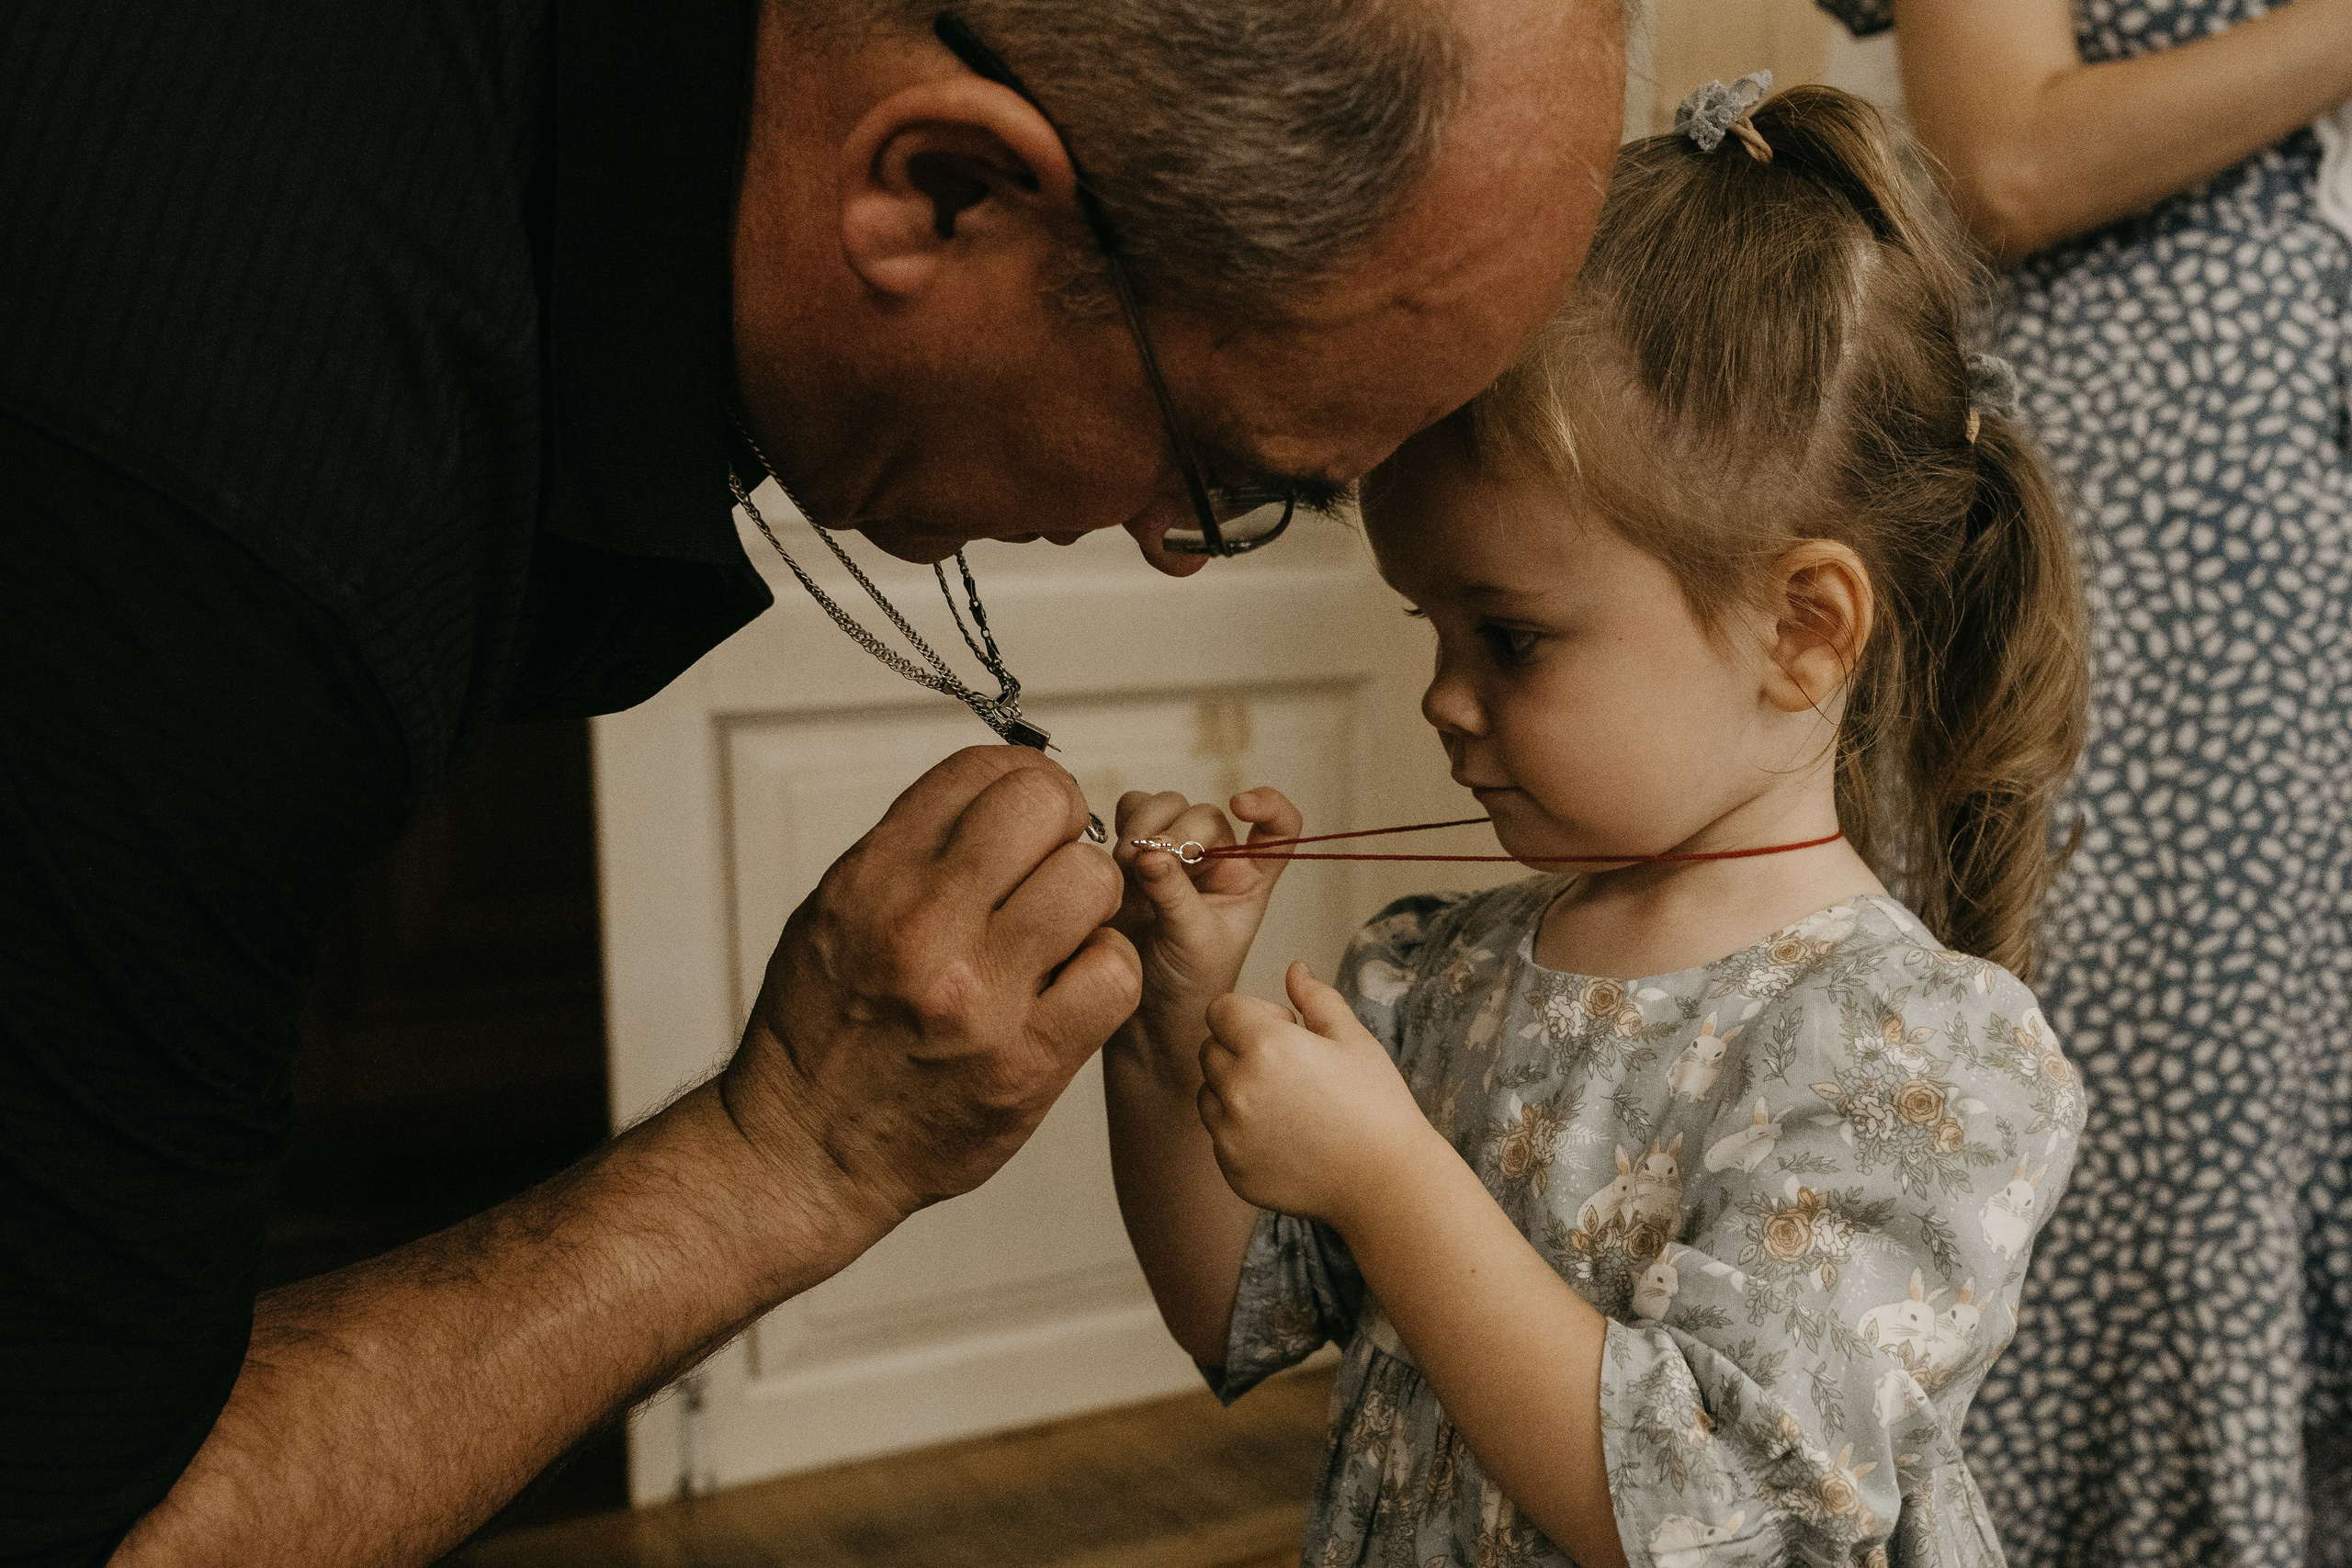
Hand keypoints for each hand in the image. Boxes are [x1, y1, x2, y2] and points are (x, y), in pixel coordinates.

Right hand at [723, 746, 1139, 1239]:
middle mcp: (923, 929)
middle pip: (1047, 809)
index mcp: (871, 882)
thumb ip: (911, 853)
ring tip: (1061, 931)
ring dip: (1091, 901)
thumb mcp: (833, 916)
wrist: (802, 1157)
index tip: (1029, 815)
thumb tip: (999, 795)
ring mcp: (981, 999)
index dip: (1026, 779)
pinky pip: (1115, 973)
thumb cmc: (821, 1030)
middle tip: (1053, 867)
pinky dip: (1105, 970)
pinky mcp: (1029, 1064)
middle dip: (1063, 828)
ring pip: (1094, 884)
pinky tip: (1073, 984)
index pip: (984, 774)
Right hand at [1112, 786, 1300, 1060]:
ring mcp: (1173, 856)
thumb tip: (1151, 855)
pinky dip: (1119, 829)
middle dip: (1174, 831)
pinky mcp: (1135, 857)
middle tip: (1149, 861)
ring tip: (1127, 864)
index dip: (1268, 805)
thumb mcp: (1193, 941)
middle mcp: (1215, 860)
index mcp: (1249, 877)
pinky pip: (1128, 818)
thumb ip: (1175, 895)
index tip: (1239, 804)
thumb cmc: (1189, 986)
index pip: (1278, 827)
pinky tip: (1115, 862)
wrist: (1146, 1013)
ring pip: (1162, 808)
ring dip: (1143, 827)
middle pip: (1202, 814)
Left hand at [1197, 961, 1437, 1228]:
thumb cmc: (1378, 1106)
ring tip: (1285, 1104)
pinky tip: (1284, 1137)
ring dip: (1233, 1089)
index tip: (1285, 1032)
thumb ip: (1317, 998)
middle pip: (1209, 1049)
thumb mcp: (1354, 1039)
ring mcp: (1230, 1132)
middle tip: (1289, 1068)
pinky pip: (1217, 1135)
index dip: (1251, 1014)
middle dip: (1239, 1049)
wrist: (1387, 1183)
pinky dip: (1239, 1131)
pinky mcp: (1231, 1167)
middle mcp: (1238, 1087)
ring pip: (1208, 1093)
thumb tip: (1294, 969)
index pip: (1220, 1009)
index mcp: (1266, 1045)